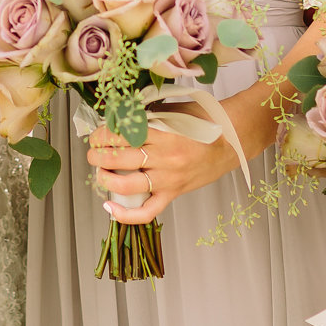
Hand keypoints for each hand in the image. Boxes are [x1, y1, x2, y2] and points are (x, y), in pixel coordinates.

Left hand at [87, 117, 236, 225]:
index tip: (97, 134)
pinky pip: (147, 211)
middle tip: (92, 150)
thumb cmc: (204, 122)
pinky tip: (109, 208)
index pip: (122, 135)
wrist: (232, 141)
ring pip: (127, 185)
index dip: (102, 135)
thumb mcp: (174, 111)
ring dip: (105, 179)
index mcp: (163, 133)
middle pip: (119, 158)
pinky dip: (126, 214)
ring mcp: (169, 179)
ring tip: (99, 171)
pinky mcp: (174, 193)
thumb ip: (148, 115)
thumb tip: (118, 118)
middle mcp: (164, 158)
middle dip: (98, 154)